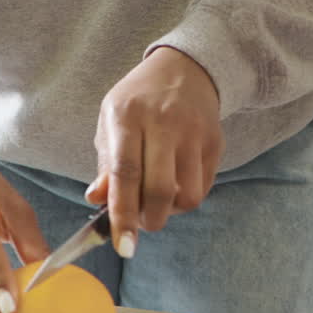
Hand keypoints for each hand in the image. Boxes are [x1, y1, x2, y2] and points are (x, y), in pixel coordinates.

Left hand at [88, 46, 222, 257]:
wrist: (186, 67)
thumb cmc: (138, 100)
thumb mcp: (110, 121)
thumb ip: (105, 164)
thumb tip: (97, 200)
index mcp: (129, 117)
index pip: (125, 174)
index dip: (122, 214)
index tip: (122, 246)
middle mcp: (164, 123)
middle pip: (160, 190)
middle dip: (148, 221)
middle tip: (140, 223)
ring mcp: (194, 133)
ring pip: (187, 196)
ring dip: (170, 212)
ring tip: (158, 200)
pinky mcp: (215, 142)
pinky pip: (203, 188)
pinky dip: (186, 199)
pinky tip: (175, 186)